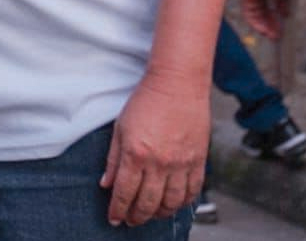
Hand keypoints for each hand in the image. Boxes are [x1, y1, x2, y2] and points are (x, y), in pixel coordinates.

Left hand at [100, 71, 207, 226]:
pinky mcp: (199, 160)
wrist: (177, 84)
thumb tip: (106, 183)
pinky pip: (192, 191)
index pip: (125, 192)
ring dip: (159, 213)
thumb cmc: (146, 101)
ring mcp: (182, 163)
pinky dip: (183, 203)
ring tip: (150, 215)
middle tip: (131, 221)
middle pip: (147, 202)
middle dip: (136, 216)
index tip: (114, 219)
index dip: (118, 209)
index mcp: (136, 153)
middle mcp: (160, 162)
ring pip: (171, 202)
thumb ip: (114, 159)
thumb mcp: (120, 127)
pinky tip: (174, 204)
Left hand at [240, 0, 290, 39]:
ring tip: (269, 35)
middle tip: (275, 37)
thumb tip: (285, 16)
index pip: (268, 11)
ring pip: (255, 15)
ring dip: (262, 26)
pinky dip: (255, 21)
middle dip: (268, 26)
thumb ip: (282, 3)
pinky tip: (262, 28)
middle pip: (261, 15)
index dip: (273, 21)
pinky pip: (249, 12)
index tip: (279, 31)